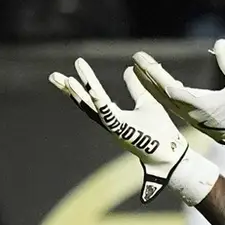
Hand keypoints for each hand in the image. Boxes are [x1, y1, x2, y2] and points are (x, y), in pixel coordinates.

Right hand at [49, 59, 192, 203]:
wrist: (171, 156)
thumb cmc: (160, 132)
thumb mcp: (147, 102)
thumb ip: (135, 87)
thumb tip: (127, 69)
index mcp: (114, 116)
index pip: (93, 98)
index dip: (80, 85)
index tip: (68, 72)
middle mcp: (110, 123)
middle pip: (86, 104)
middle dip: (70, 90)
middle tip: (53, 76)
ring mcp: (115, 128)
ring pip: (94, 109)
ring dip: (81, 94)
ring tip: (68, 79)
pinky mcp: (124, 132)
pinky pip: (110, 116)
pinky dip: (101, 104)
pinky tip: (93, 90)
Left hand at [132, 40, 224, 161]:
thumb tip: (220, 43)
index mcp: (198, 104)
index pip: (168, 85)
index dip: (153, 71)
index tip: (141, 59)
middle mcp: (190, 112)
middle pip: (161, 92)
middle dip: (147, 75)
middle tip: (135, 60)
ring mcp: (191, 117)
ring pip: (165, 100)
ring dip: (152, 85)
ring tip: (141, 71)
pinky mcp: (195, 119)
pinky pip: (173, 104)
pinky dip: (163, 93)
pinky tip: (161, 85)